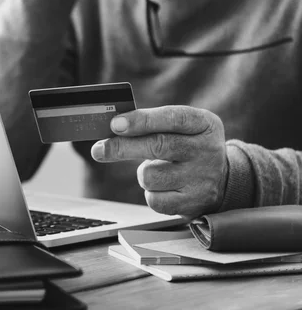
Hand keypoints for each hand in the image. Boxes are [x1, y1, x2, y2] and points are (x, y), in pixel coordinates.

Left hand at [90, 106, 228, 217]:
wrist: (223, 179)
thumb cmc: (188, 146)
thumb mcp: (181, 127)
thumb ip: (152, 124)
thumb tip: (113, 129)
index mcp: (203, 124)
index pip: (172, 118)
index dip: (141, 120)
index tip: (115, 124)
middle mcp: (206, 150)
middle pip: (158, 146)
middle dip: (122, 147)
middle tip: (99, 149)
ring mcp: (202, 179)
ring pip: (150, 176)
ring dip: (143, 174)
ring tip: (157, 170)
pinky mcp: (193, 204)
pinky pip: (154, 199)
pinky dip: (151, 194)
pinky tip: (164, 187)